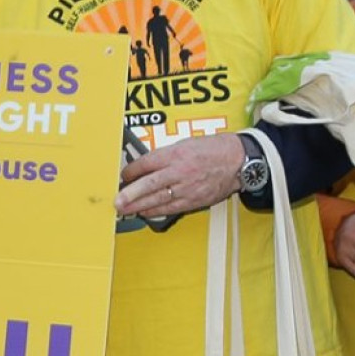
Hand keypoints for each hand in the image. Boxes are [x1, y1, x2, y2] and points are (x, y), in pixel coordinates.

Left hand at [116, 133, 242, 221]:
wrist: (237, 161)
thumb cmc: (213, 149)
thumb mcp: (186, 144)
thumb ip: (166, 155)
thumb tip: (146, 166)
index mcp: (177, 153)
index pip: (147, 163)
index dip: (131, 171)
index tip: (122, 176)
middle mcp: (180, 171)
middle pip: (150, 184)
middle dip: (131, 194)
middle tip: (117, 201)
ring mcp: (187, 187)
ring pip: (158, 199)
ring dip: (139, 206)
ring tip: (125, 210)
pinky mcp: (194, 200)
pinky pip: (171, 207)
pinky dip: (156, 210)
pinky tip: (144, 212)